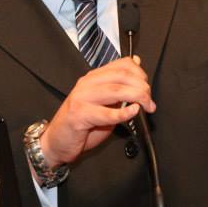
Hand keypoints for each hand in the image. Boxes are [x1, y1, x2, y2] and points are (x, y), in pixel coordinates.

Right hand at [41, 55, 155, 166]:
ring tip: (146, 107)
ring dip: (137, 98)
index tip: (147, 87)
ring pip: (116, 90)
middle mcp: (86, 84)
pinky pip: (106, 113)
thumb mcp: (104, 103)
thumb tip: (137, 67)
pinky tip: (133, 112)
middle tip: (149, 101)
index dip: (140, 73)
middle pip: (122, 76)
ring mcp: (81, 98)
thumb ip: (118, 89)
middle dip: (142, 87)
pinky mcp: (79, 115)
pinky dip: (124, 113)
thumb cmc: (82, 123)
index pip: (122, 64)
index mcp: (93, 78)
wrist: (58, 141)